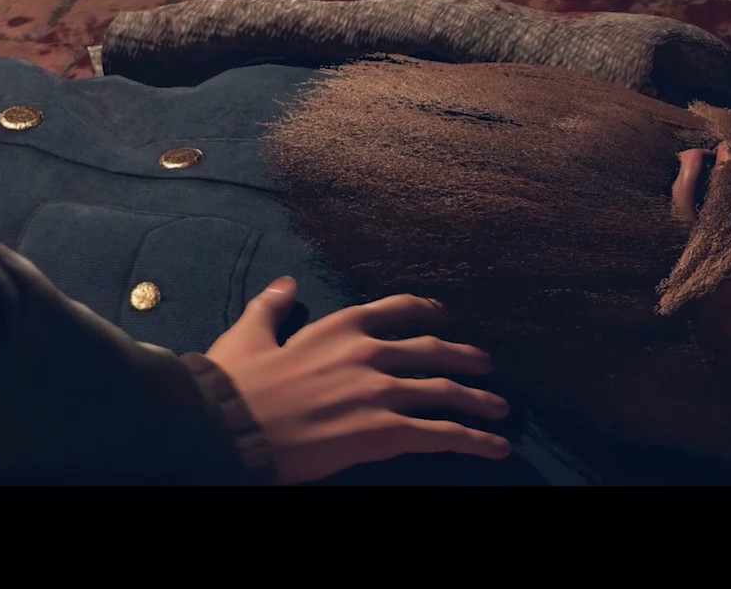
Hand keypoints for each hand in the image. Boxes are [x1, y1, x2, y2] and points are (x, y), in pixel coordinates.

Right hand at [205, 276, 511, 483]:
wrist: (228, 427)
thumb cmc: (235, 385)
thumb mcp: (250, 334)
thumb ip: (272, 306)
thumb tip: (286, 282)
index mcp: (340, 326)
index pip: (398, 309)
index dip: (427, 311)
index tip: (447, 316)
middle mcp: (369, 352)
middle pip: (433, 350)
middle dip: (465, 357)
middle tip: (487, 365)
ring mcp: (381, 392)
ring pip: (445, 391)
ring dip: (479, 400)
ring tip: (501, 408)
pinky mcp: (385, 432)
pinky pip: (442, 434)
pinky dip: (474, 439)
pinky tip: (495, 447)